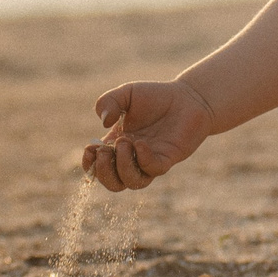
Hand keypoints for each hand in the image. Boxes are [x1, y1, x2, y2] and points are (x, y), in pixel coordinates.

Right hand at [81, 80, 216, 190]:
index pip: (97, 168)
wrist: (188, 97)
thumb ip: (109, 101)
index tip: (90, 150)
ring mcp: (149, 160)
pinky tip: (141, 143)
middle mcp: (132, 157)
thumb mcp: (126, 93)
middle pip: (112, 183)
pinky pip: (152, 170)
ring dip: (122, 167)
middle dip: (103, 171)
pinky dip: (143, 159)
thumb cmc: (156, 97)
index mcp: (116, 144)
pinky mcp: (167, 159)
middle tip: (106, 150)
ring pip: (132, 183)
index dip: (90, 165)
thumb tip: (103, 123)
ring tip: (125, 143)